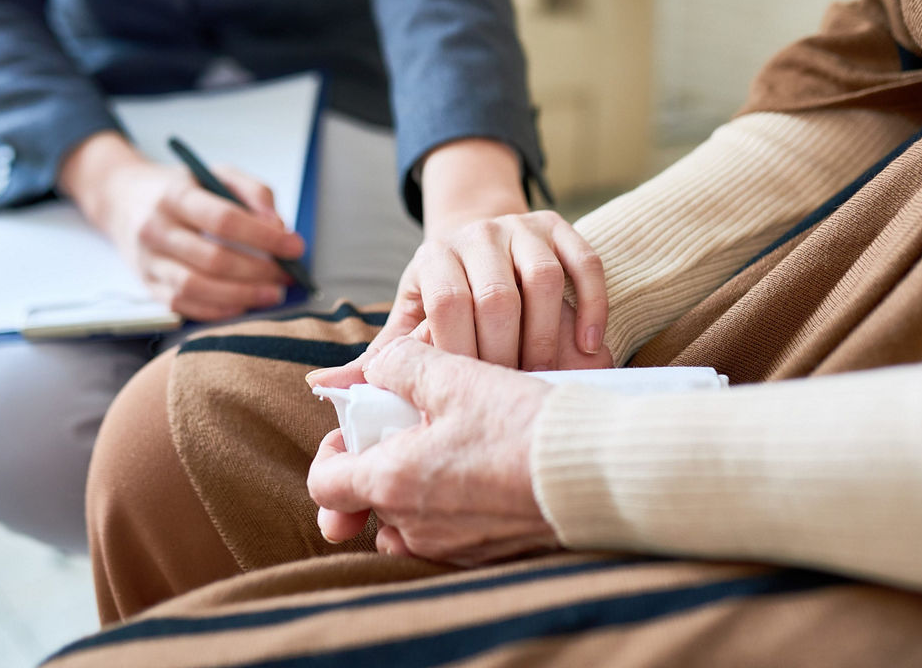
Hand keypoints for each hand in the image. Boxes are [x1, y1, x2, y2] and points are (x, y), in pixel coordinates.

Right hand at [61, 131, 304, 320]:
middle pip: (213, 259)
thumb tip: (279, 226)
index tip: (295, 246)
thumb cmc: (179, 187)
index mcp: (175, 195)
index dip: (264, 237)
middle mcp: (156, 229)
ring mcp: (148, 260)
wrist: (121, 199)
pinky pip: (184, 306)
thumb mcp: (215, 173)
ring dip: (242, 296)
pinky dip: (219, 310)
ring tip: (272, 294)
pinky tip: (244, 304)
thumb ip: (253, 192)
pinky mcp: (147, 285)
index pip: (224, 219)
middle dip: (259, 271)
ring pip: (197, 288)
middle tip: (287, 275)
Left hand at [307, 337, 559, 564]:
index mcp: (393, 483)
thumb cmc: (522, 426)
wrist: (596, 473)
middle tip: (414, 430)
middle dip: (383, 466)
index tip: (359, 428)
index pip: (325, 485)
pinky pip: (451, 536)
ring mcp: (453, 548)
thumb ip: (401, 365)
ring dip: (419, 489)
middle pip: (371, 503)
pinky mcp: (489, 556)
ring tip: (452, 449)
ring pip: (410, 523)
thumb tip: (377, 367)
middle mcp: (415, 527)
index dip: (332, 452)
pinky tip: (484, 474)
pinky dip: (454, 508)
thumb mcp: (456, 376)